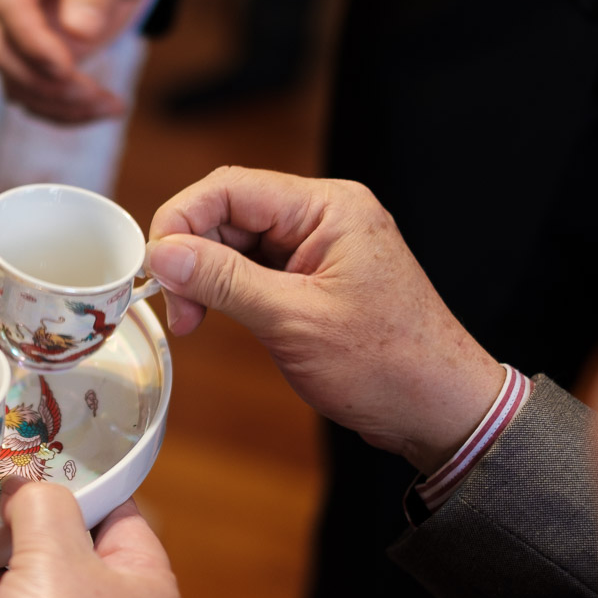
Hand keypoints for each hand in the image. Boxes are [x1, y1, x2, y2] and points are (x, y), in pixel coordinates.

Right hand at [0, 0, 165, 123]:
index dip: (31, 39)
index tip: (66, 67)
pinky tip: (103, 108)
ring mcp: (12, 24)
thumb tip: (78, 30)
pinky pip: (33, 92)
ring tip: (109, 105)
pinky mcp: (29, 52)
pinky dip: (63, 110)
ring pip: (13, 79)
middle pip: (0, 48)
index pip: (7, 1)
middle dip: (44, 81)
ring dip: (56, 103)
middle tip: (92, 93)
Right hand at [146, 167, 505, 473]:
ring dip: (205, 277)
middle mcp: (324, 216)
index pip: (230, 187)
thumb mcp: (293, 321)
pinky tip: (213, 317)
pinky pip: (253, 268)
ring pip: (236, 242)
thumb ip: (224, 281)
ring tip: (194, 321)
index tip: (157, 267)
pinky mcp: (313, 277)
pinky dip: (226, 291)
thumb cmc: (388, 365)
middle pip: (229, 211)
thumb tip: (164, 253)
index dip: (181, 220)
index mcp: (329, 207)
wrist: (440, 411)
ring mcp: (319, 246)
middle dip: (191, 255)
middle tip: (179, 310)